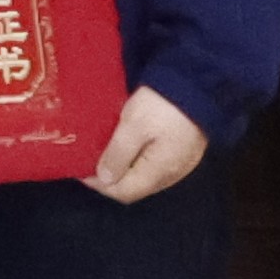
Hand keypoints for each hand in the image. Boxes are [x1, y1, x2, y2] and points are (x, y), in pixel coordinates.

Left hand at [86, 85, 205, 203]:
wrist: (199, 85)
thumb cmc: (162, 105)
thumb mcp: (133, 126)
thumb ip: (118, 155)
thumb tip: (105, 180)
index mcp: (159, 172)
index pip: (124, 192)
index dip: (100, 185)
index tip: (80, 170)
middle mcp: (172, 175)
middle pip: (135, 187)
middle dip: (110, 179)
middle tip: (89, 162)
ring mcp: (180, 164)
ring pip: (145, 177)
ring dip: (124, 170)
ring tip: (103, 154)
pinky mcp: (184, 152)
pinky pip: (155, 166)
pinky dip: (138, 162)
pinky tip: (127, 149)